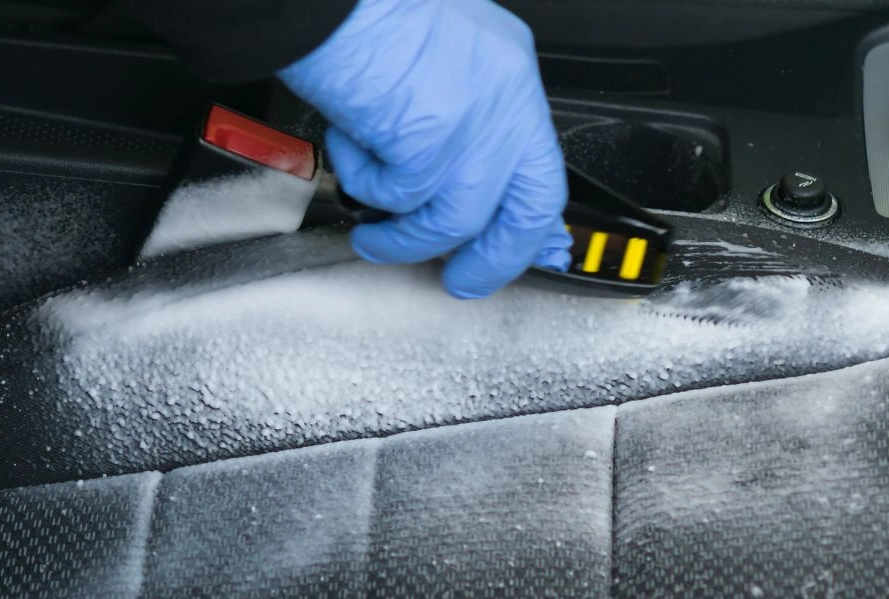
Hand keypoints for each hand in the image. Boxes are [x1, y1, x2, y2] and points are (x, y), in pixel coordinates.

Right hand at [278, 0, 571, 298]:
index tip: (517, 249)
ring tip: (373, 237)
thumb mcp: (437, 46)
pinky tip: (348, 152)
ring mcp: (473, 121)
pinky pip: (396, 197)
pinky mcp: (430, 139)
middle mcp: (504, 97)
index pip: (541, 168)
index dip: (530, 223)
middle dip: (495, 261)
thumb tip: (446, 164)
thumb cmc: (366, 5)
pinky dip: (363, 184)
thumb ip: (454, 103)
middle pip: (528, 210)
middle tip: (462, 280)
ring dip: (406, 240)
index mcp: (509, 72)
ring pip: (454, 219)